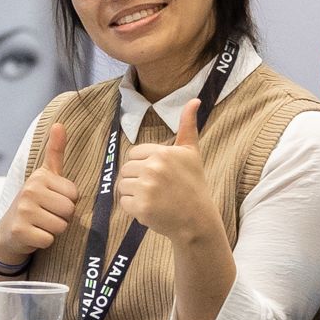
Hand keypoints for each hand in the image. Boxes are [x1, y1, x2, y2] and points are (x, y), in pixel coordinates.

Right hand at [0, 119, 78, 265]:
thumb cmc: (33, 203)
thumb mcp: (45, 176)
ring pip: (61, 226)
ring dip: (54, 230)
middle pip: (69, 210)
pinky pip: (49, 239)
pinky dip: (44, 241)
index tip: (52, 202)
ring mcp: (24, 211)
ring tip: (41, 224)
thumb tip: (59, 123)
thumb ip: (55, 152)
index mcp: (39, 177)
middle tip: (47, 215)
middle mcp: (29, 191)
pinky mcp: (21, 231)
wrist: (9, 232)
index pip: (74, 194)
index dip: (67, 202)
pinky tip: (34, 235)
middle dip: (62, 217)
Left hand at [118, 100, 215, 243]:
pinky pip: (124, 203)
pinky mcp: (141, 208)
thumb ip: (188, 126)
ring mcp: (146, 189)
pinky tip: (151, 209)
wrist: (197, 219)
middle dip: (137, 180)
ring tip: (154, 198)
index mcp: (162, 153)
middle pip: (126, 170)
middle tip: (157, 189)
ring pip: (123, 186)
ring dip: (134, 194)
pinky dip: (133, 208)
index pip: (134, 155)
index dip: (144, 166)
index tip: (160, 175)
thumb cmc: (193, 184)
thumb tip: (194, 100)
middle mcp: (153, 168)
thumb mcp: (191, 153)